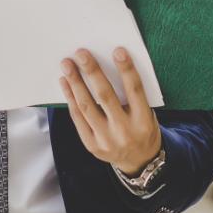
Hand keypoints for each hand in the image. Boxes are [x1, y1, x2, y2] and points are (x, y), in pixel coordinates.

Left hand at [59, 48, 161, 175]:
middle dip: (92, 72)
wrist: (140, 162)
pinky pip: (78, 118)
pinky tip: (66, 83)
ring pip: (87, 106)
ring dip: (75, 82)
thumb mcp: (146, 114)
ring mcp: (106, 140)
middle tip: (81, 53)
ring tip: (67, 64)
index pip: (135, 90)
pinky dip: (70, 99)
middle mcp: (124, 131)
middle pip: (105, 96)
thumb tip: (108, 66)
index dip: (126, 70)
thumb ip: (132, 95)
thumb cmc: (142, 129)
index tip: (117, 51)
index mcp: (143, 120)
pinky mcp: (92, 145)